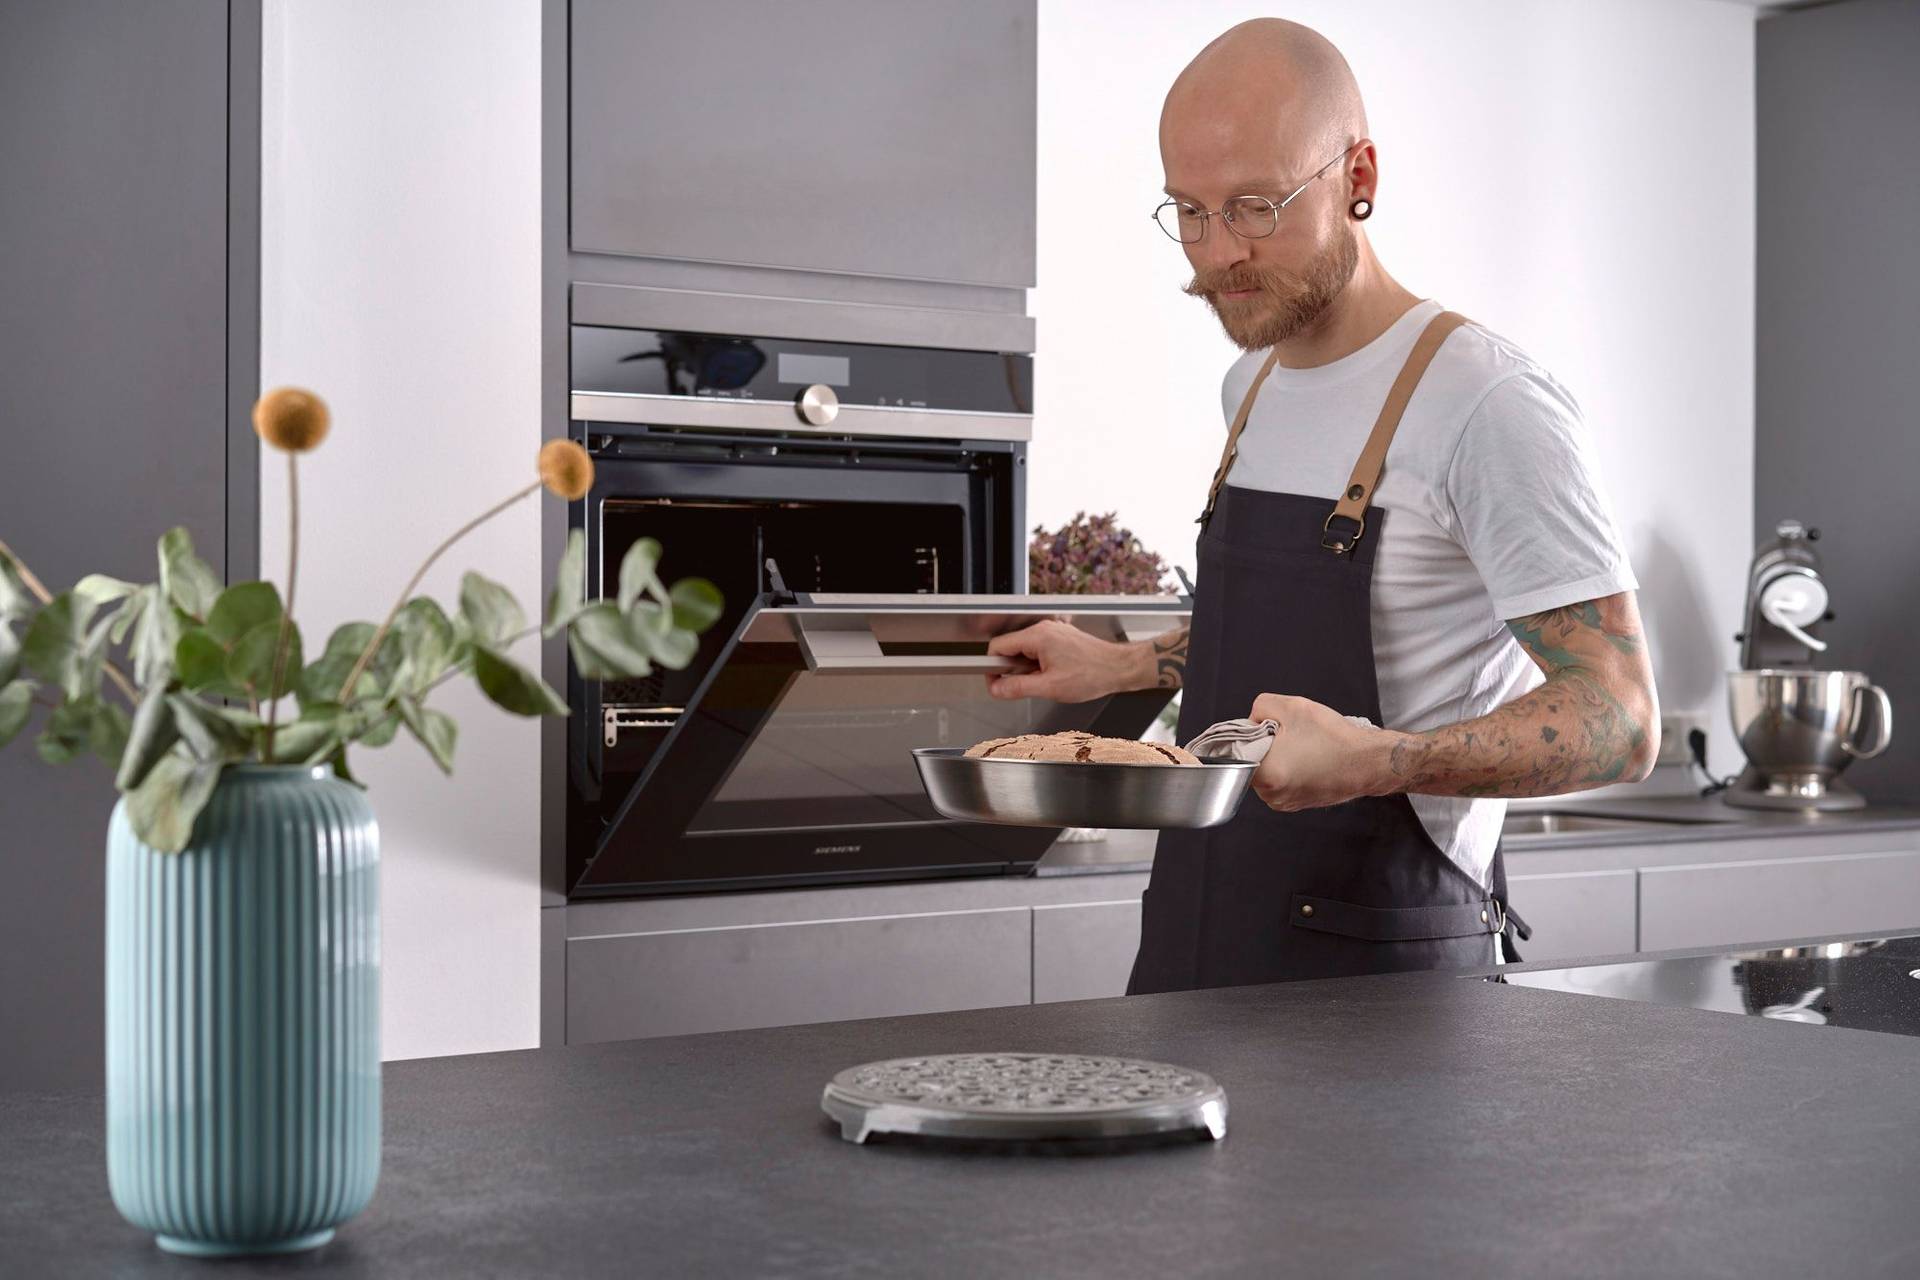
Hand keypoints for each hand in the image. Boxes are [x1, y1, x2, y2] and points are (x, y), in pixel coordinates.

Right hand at [985, 619, 1150, 702]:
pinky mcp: (1061, 637)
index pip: (997, 647)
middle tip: (1028, 685)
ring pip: (1025, 649)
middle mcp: (1044, 629)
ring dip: (1027, 667)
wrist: (1119, 668)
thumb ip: (1017, 687)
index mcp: (1037, 637)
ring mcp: (1053, 631)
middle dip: (1012, 669)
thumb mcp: (1049, 687)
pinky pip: (1038, 649)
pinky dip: (1039, 663)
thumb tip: (996, 689)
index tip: (997, 683)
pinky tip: (1054, 674)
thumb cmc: (1091, 675)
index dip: (993, 668)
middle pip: (1010, 647)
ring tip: (1046, 680)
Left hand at [1247, 693, 1398, 811]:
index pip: (1239, 748)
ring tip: (1304, 747)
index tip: (1271, 728)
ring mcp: (1284, 803)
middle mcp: (1271, 796)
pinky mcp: (1297, 804)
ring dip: (1279, 756)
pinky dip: (1291, 768)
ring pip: (1268, 769)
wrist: (1368, 762)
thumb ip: (1260, 707)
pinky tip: (1309, 759)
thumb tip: (1253, 719)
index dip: (1255, 732)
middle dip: (1267, 744)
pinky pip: (1282, 780)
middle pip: (1252, 759)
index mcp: (1265, 775)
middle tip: (1291, 735)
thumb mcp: (1292, 707)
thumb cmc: (1335, 739)